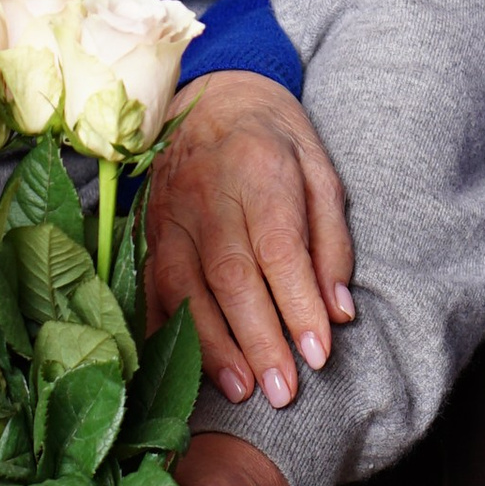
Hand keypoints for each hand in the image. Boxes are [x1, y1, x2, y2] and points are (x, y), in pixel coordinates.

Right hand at [145, 73, 357, 412]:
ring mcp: (169, 210)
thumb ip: (331, 241)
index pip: (279, 247)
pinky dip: (166, 330)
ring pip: (184, 286)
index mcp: (260, 169)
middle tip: (284, 392)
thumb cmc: (275, 139)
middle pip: (230, 274)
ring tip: (242, 389)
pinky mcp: (145, 227)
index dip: (297, 304)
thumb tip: (339, 311)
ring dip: (211, 344)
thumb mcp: (320, 171)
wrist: (212, 92)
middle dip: (258, 339)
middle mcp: (207, 191)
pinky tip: (186, 366)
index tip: (318, 354)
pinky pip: (151, 286)